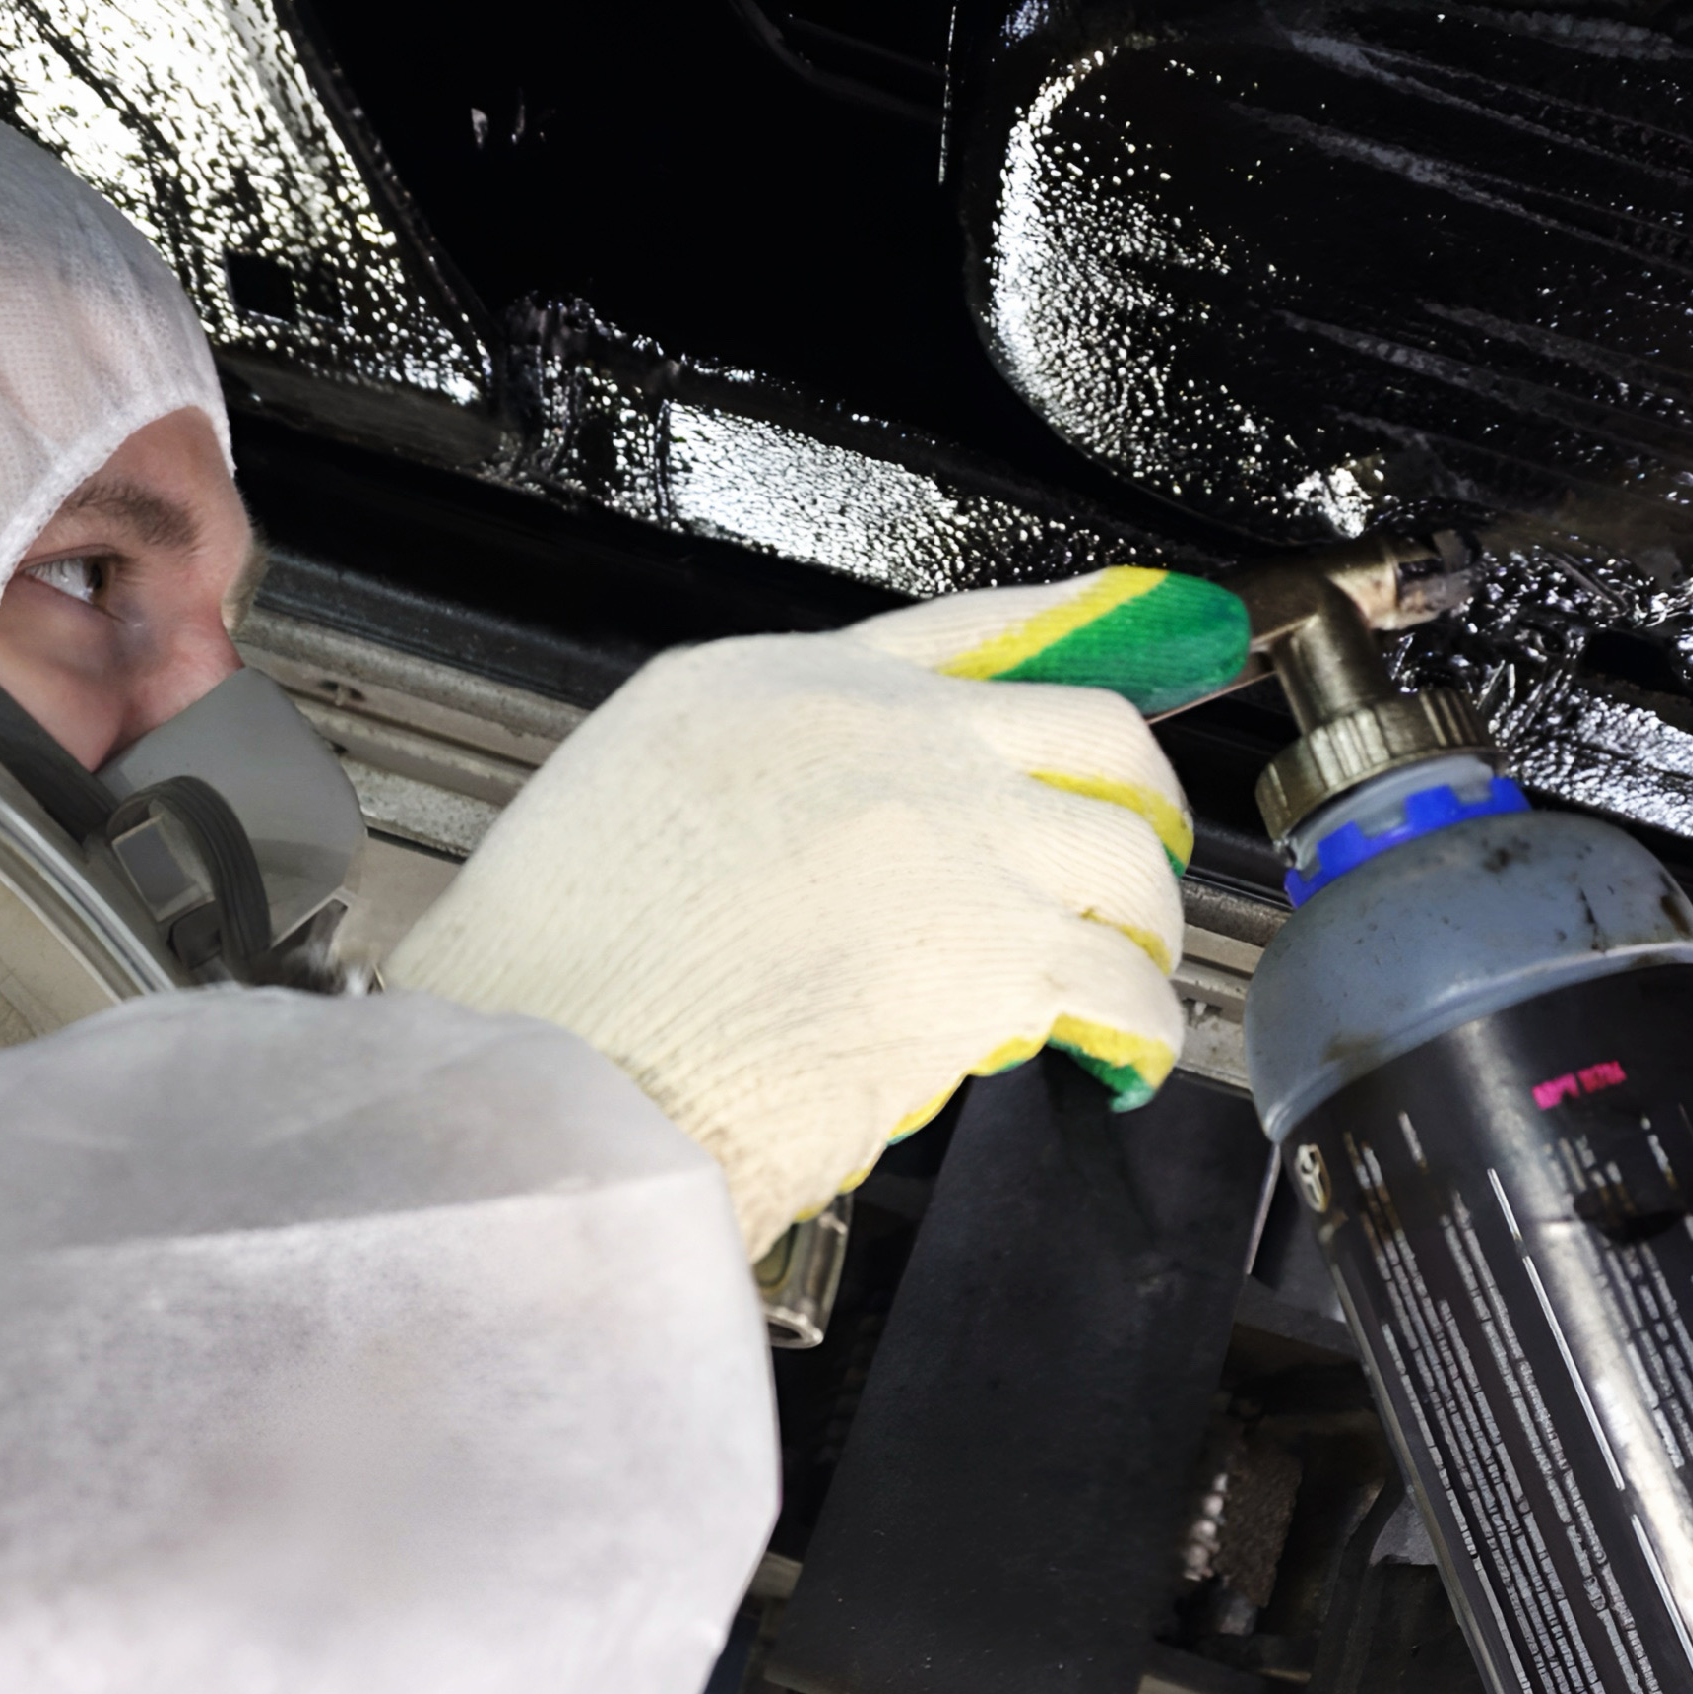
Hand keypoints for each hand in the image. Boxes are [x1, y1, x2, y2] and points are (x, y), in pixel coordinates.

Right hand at [382, 569, 1247, 1255]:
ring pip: (1124, 855)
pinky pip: (1123, 987)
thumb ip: (750, 779)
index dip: (1073, 627)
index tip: (1139, 625)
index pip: (967, 627)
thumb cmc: (549, 973)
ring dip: (1144, 921)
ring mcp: (952, 839)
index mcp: (776, 685)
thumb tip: (828, 836)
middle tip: (1136, 852)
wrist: (550, 1068)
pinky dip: (1142, 1030)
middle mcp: (884, 738)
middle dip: (1135, 795)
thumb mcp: (623, 794)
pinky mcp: (993, 956)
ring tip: (1126, 975)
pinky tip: (1120, 1063)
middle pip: (1088, 728)